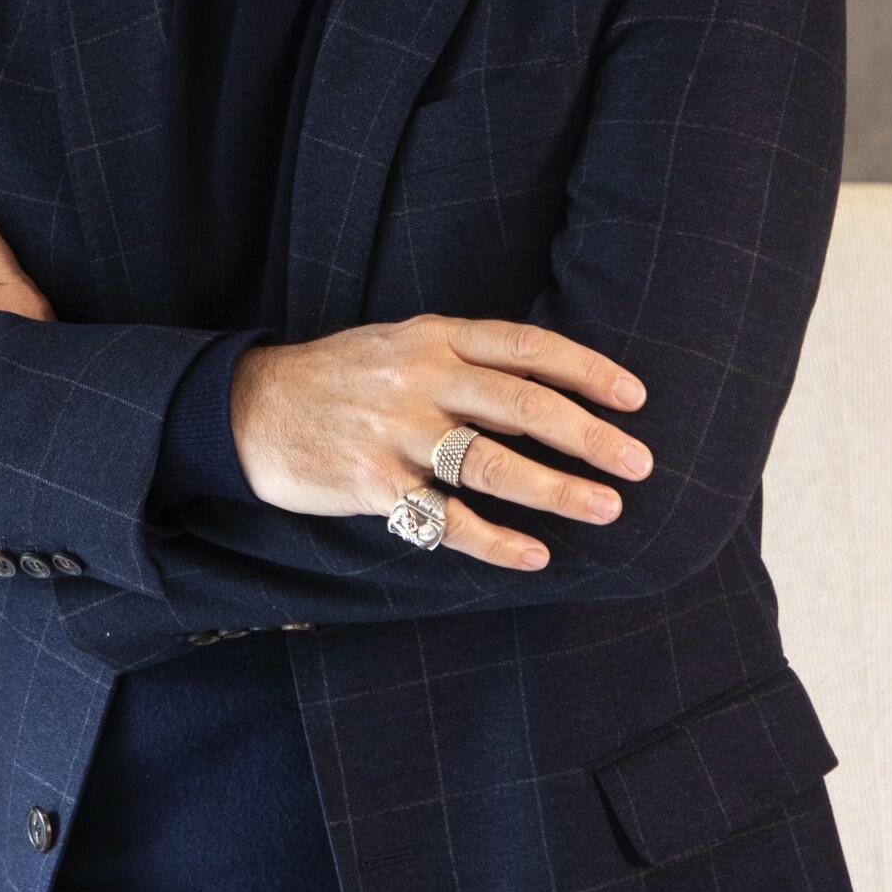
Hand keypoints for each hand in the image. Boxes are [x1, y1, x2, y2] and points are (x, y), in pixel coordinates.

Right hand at [228, 312, 654, 572]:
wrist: (250, 407)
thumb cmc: (340, 377)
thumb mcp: (400, 345)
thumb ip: (465, 363)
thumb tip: (544, 398)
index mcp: (433, 337)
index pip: (525, 346)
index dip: (586, 369)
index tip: (635, 397)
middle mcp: (420, 379)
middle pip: (521, 403)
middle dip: (588, 434)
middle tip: (640, 462)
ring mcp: (397, 432)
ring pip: (492, 461)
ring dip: (557, 489)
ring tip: (607, 509)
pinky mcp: (373, 483)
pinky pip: (446, 517)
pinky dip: (496, 539)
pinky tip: (535, 555)